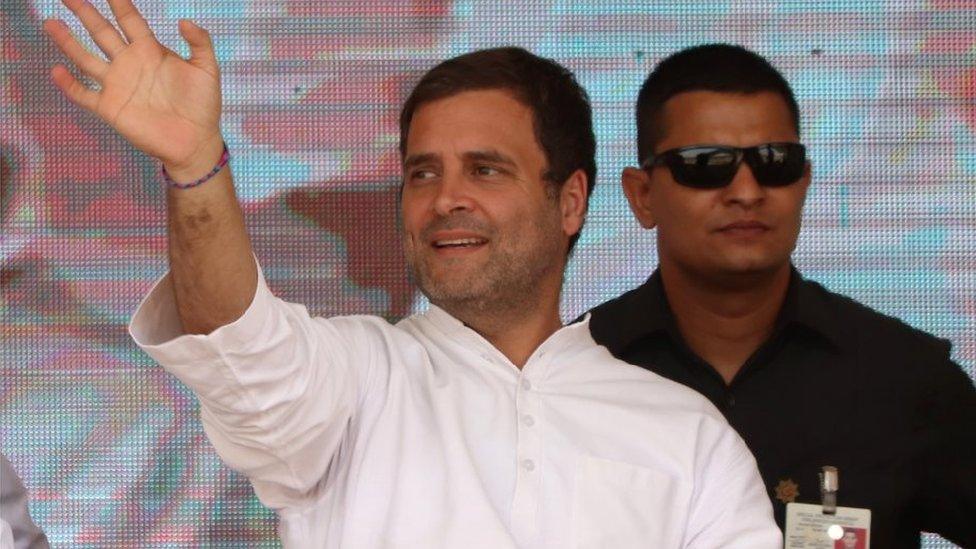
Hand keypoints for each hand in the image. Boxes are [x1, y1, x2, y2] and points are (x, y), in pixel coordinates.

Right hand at [44, 0, 222, 176]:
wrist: (195, 141)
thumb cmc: (203, 105)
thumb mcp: (207, 69)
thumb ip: (200, 43)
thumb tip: (184, 20)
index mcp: (151, 51)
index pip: (129, 20)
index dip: (118, 2)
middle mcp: (130, 64)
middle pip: (102, 32)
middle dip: (85, 13)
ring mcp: (118, 85)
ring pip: (86, 58)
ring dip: (68, 42)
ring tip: (51, 23)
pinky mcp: (110, 108)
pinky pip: (84, 94)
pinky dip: (69, 84)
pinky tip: (57, 71)